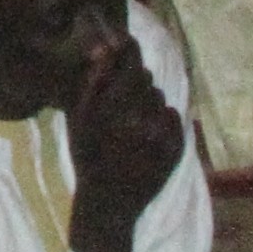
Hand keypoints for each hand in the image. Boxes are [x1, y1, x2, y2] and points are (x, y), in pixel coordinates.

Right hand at [62, 34, 184, 251]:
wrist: (108, 205)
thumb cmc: (88, 157)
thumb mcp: (77, 119)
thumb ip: (90, 81)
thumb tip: (105, 47)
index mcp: (110, 107)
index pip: (129, 62)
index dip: (127, 51)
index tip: (123, 48)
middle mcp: (136, 117)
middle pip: (145, 77)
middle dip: (134, 83)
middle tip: (123, 100)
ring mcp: (159, 134)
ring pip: (159, 97)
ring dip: (147, 102)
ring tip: (134, 121)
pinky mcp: (175, 148)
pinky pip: (173, 116)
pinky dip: (162, 120)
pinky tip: (148, 134)